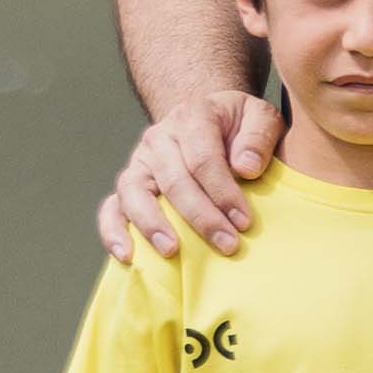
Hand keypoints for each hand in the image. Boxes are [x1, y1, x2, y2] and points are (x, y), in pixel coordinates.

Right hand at [103, 88, 278, 262]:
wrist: (210, 122)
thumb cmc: (239, 127)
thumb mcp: (261, 118)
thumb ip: (259, 136)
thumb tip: (246, 167)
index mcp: (192, 117)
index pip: (203, 158)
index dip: (223, 192)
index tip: (244, 221)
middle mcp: (159, 137)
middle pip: (174, 181)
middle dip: (202, 217)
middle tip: (227, 245)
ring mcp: (140, 161)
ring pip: (135, 193)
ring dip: (153, 225)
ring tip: (172, 250)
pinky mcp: (130, 184)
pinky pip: (112, 207)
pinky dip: (113, 231)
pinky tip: (126, 255)